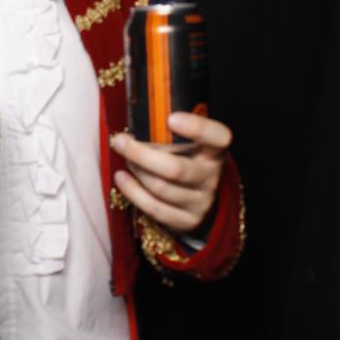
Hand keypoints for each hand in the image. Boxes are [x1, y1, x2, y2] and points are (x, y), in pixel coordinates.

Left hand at [110, 112, 231, 233]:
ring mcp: (201, 201)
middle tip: (120, 141)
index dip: (197, 128)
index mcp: (214, 150)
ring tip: (125, 158)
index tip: (171, 118)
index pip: (218, 137)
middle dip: (141, 155)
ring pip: (161, 188)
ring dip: (136, 171)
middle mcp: (211, 176)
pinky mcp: (188, 221)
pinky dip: (132, 191)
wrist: (196, 197)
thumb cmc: (183, 159)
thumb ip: (167, 132)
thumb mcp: (184, 143)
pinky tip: (121, 177)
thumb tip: (134, 119)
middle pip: (176, 169)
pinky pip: (154, 207)